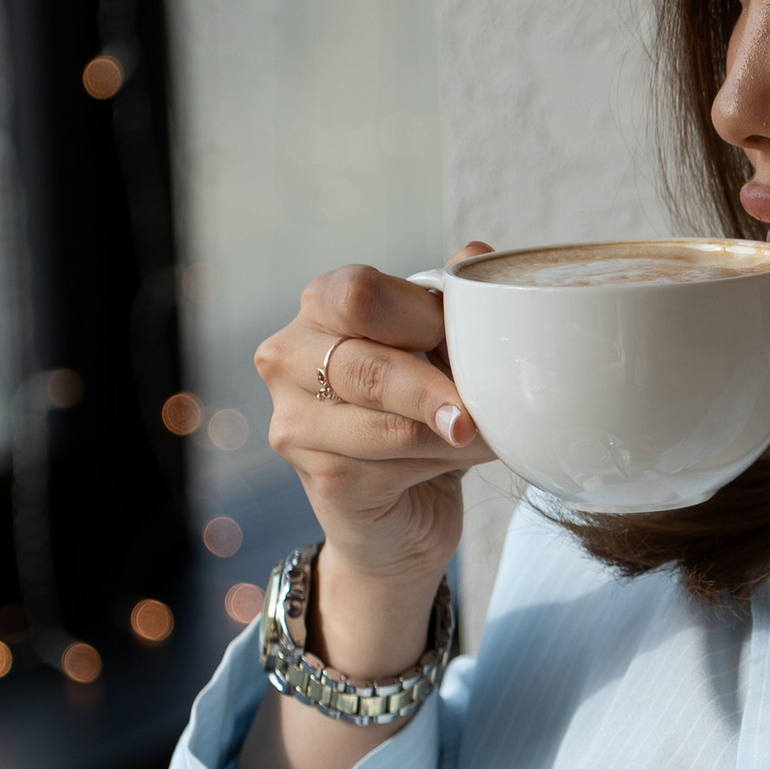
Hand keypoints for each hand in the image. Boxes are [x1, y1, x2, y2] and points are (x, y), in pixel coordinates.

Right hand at [251, 247, 495, 675]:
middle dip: (439, 387)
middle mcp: (289, 356)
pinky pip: (394, 461)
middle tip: (478, 407)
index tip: (458, 335)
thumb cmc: (421, 416)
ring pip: (390, 419)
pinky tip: (455, 460)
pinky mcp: (320, 475)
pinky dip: (443, 459)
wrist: (404, 514)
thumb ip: (455, 304)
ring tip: (480, 433)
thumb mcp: (442, 351)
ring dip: (451, 430)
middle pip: (370, 363)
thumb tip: (478, 254)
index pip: (358, 291)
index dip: (419, 314)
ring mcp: (294, 421)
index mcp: (320, 306)